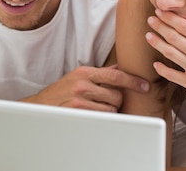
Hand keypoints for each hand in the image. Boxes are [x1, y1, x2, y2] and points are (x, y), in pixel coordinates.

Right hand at [24, 64, 149, 111]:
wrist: (40, 106)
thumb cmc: (61, 91)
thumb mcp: (79, 77)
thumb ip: (100, 73)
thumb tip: (119, 67)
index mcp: (85, 72)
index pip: (116, 75)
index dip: (133, 81)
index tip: (145, 85)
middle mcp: (82, 84)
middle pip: (116, 95)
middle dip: (116, 101)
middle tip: (106, 101)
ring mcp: (80, 100)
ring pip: (111, 109)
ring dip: (109, 111)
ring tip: (96, 108)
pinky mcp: (78, 114)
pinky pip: (102, 118)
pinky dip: (102, 119)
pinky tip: (93, 115)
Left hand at [146, 8, 185, 118]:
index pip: (185, 26)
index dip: (170, 18)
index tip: (161, 12)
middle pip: (174, 37)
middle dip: (160, 26)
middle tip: (151, 19)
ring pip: (170, 53)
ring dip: (157, 43)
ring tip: (148, 36)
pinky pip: (172, 75)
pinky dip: (162, 69)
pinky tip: (156, 65)